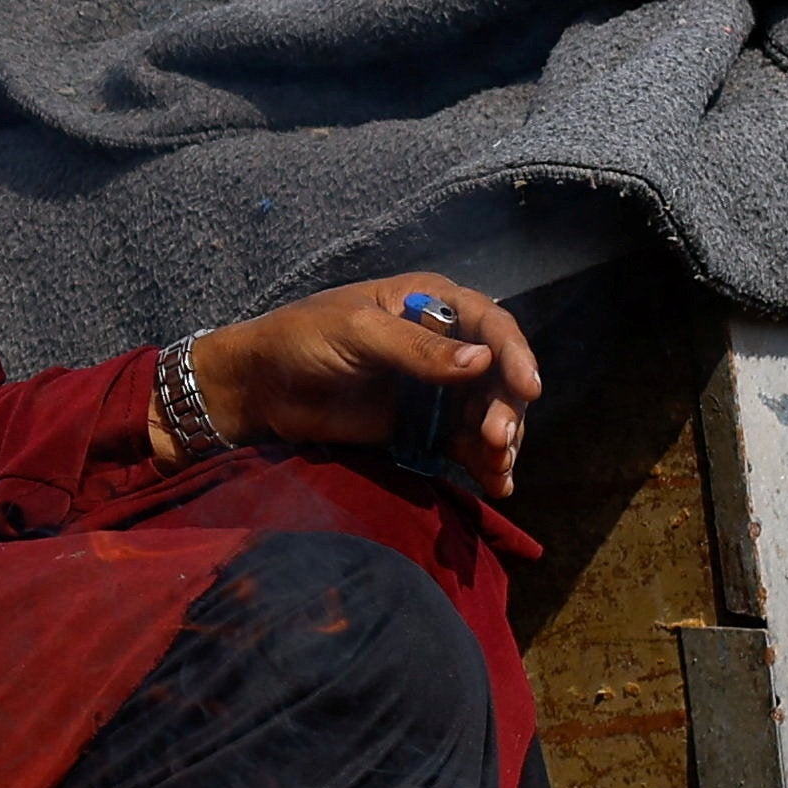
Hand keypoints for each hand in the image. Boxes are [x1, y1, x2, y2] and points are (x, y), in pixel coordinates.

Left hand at [165, 278, 543, 500]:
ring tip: (498, 469)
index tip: (528, 388)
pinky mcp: (421, 427)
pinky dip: (483, 464)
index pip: (491, 325)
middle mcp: (444, 342)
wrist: (259, 388)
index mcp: (431, 302)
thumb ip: (415, 349)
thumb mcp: (356, 334)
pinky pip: (464, 445)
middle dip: (507, 408)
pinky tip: (497, 485)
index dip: (514, 355)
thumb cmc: (300, 341)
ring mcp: (435, 388)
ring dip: (501, 441)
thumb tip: (482, 361)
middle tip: (498, 440)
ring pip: (488, 413)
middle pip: (498, 375)